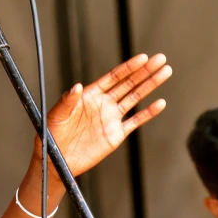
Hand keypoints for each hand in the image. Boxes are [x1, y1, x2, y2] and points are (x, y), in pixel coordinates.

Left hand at [41, 54, 171, 178]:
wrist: (56, 160)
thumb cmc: (51, 134)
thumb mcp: (56, 115)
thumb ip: (67, 101)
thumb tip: (76, 86)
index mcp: (89, 95)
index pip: (113, 77)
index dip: (128, 67)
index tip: (143, 57)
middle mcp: (103, 103)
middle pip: (129, 83)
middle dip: (145, 71)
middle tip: (161, 58)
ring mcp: (111, 118)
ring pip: (135, 98)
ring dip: (150, 85)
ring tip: (165, 72)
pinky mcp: (115, 134)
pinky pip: (135, 122)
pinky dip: (148, 113)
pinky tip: (160, 103)